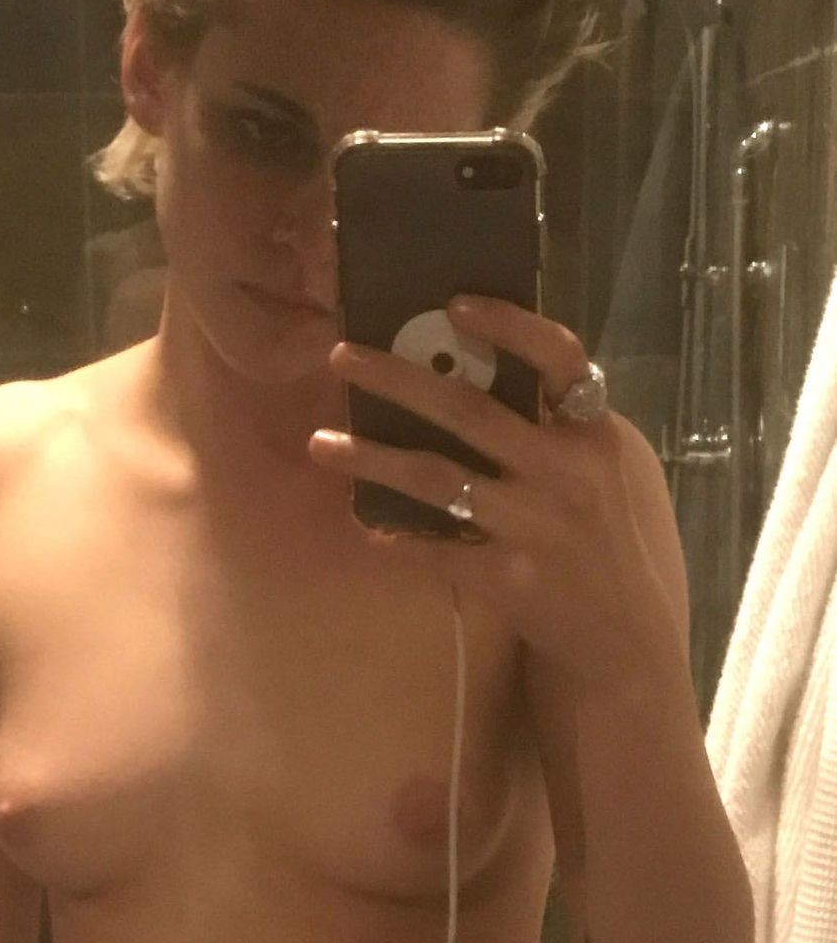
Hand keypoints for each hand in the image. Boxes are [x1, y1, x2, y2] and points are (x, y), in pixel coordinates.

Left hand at [307, 292, 679, 695]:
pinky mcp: (510, 578)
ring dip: (369, 458)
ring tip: (319, 444)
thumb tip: (472, 374)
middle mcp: (566, 471)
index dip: (509, 324)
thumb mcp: (601, 472)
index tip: (453, 303)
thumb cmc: (603, 542)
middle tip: (339, 358)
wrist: (623, 639)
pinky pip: (435, 551)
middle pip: (468, 410)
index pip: (559, 358)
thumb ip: (556, 428)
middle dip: (395, 379)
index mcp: (594, 433)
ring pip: (435, 478)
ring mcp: (537, 525)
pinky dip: (396, 538)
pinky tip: (367, 527)